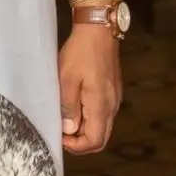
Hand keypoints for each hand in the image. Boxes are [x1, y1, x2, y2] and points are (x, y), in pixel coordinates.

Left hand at [58, 24, 121, 154]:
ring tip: (65, 118)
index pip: (94, 141)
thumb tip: (68, 129)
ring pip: (102, 126)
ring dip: (85, 130)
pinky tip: (76, 106)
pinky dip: (90, 118)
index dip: (76, 146)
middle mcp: (112, 106)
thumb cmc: (81, 52)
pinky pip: (103, 114)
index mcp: (101, 106)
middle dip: (81, 142)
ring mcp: (114, 98)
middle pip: (100, 138)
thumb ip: (68, 107)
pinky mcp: (113, 90)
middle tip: (62, 133)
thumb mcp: (67, 79)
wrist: (99, 29)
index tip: (60, 137)